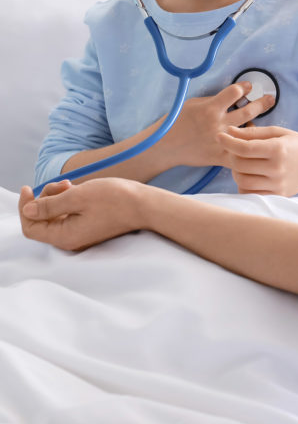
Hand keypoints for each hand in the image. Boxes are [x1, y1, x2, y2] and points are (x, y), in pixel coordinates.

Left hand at [18, 179, 143, 251]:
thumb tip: (28, 210)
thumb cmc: (115, 199)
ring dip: (57, 199)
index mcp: (65, 236)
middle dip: (45, 199)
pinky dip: (67, 202)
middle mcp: (70, 240)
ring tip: (71, 184)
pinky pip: (68, 216)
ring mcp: (80, 235)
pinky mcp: (89, 228)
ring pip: (55, 217)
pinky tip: (77, 190)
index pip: (31, 227)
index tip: (28, 187)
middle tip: (62, 183)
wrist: (144, 205)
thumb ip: (50, 205)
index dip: (26, 207)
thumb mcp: (78, 196)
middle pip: (42, 221)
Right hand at [159, 81, 275, 168]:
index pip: (235, 92)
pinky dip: (248, 149)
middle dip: (262, 103)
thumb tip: (233, 95)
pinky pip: (239, 154)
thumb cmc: (177, 121)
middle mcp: (218, 124)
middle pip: (248, 111)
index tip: (249, 86)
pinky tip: (254, 145)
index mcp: (211, 108)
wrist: (166, 146)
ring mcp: (220, 141)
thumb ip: (213, 100)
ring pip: (248, 133)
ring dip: (259, 126)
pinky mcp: (219, 157)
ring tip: (266, 121)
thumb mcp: (194, 103)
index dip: (244, 87)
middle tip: (271, 98)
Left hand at [218, 125, 297, 195]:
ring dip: (236, 171)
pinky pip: (249, 193)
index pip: (245, 148)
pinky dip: (243, 184)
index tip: (219, 135)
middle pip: (240, 165)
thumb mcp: (279, 133)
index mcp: (278, 149)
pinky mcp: (276, 195)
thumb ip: (254, 132)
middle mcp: (277, 168)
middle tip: (234, 149)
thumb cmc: (297, 145)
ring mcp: (277, 185)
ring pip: (242, 181)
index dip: (228, 142)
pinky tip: (248, 175)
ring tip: (241, 162)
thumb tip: (230, 131)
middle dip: (231, 155)